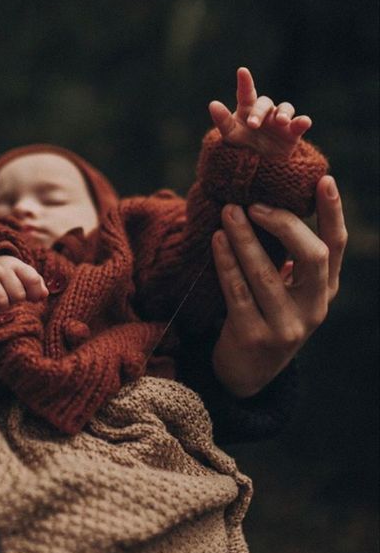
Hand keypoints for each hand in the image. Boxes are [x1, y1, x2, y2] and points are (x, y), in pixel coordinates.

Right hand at [0, 255, 48, 317]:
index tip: (32, 301)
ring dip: (2, 312)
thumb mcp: (18, 275)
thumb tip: (44, 294)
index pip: (32, 279)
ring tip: (1, 312)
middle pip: (18, 294)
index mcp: (15, 264)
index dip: (35, 294)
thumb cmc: (1, 277)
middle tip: (13, 308)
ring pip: (1, 301)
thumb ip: (34, 283)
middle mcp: (0, 267)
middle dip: (17, 306)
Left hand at [209, 67, 311, 158]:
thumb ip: (223, 120)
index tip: (242, 71)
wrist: (259, 166)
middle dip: (259, 112)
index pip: (246, 94)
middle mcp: (265, 112)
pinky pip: (301, 123)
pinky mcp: (293, 132)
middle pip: (264, 103)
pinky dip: (303, 121)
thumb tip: (213, 104)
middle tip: (253, 125)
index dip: (245, 82)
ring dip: (283, 112)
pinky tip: (303, 122)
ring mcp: (280, 121)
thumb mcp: (230, 135)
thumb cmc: (242, 145)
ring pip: (285, 108)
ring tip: (280, 121)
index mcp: (248, 110)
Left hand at [211, 175, 346, 397]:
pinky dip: (226, 262)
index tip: (324, 180)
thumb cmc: (262, 312)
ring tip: (229, 211)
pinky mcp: (255, 337)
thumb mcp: (284, 287)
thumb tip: (263, 199)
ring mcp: (287, 326)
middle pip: (313, 256)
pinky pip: (238, 291)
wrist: (245, 372)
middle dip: (285, 224)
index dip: (332, 212)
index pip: (337, 245)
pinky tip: (217, 240)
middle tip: (254, 203)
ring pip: (267, 273)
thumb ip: (284, 254)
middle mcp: (314, 308)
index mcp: (324, 290)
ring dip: (245, 238)